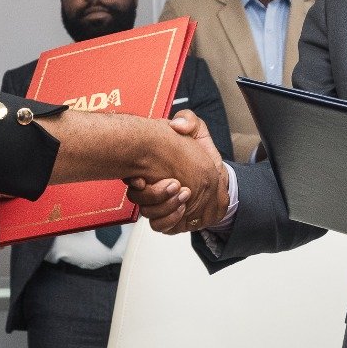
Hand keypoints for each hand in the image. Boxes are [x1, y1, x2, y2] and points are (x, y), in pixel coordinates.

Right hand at [126, 110, 228, 234]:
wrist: (215, 177)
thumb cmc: (201, 155)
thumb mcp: (196, 132)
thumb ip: (188, 121)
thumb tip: (177, 125)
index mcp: (151, 167)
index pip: (131, 175)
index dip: (134, 179)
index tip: (142, 179)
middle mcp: (149, 186)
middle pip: (137, 197)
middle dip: (155, 193)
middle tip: (176, 184)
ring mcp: (157, 204)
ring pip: (148, 213)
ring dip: (166, 206)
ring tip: (185, 195)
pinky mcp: (167, 219)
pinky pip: (159, 226)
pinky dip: (171, 219)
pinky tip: (183, 209)